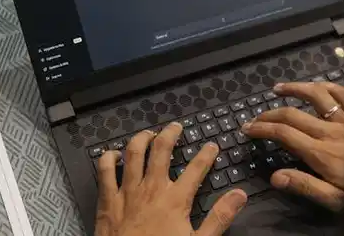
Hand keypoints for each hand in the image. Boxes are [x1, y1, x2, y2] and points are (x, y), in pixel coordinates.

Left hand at [94, 122, 247, 235]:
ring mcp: (127, 192)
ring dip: (142, 139)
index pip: (196, 168)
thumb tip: (239, 195)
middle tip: (176, 126)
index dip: (206, 154)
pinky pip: (104, 171)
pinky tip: (112, 153)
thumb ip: (219, 217)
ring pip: (133, 153)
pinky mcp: (107, 201)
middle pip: (161, 150)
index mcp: (175, 199)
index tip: (212, 146)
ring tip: (148, 133)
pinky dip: (108, 158)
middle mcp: (151, 189)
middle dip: (170, 134)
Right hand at [241, 82, 343, 210]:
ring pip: (316, 95)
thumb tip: (275, 176)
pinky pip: (343, 92)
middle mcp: (332, 131)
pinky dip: (328, 86)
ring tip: (278, 89)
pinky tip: (318, 86)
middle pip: (293, 114)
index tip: (247, 128)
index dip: (261, 128)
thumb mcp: (335, 199)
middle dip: (269, 114)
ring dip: (295, 89)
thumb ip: (305, 186)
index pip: (283, 134)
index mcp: (322, 153)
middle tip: (255, 117)